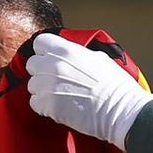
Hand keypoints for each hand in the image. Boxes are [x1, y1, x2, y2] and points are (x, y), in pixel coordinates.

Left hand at [25, 32, 152, 149]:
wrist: (120, 110)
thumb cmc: (116, 87)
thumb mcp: (98, 58)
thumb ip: (78, 54)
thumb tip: (72, 56)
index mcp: (66, 50)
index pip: (39, 42)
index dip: (44, 52)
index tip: (49, 59)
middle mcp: (53, 64)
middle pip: (32, 64)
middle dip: (41, 72)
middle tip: (56, 81)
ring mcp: (48, 85)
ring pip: (32, 85)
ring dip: (43, 91)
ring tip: (60, 97)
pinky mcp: (48, 105)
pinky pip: (35, 103)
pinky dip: (44, 107)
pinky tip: (60, 108)